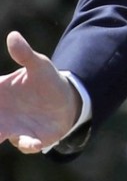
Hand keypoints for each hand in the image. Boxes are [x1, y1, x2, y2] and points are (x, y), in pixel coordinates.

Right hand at [0, 31, 79, 152]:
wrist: (67, 100)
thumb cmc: (46, 81)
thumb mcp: (39, 65)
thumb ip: (25, 54)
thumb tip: (13, 35)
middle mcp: (0, 114)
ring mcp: (13, 127)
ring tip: (1, 134)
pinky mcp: (30, 138)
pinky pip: (24, 144)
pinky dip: (27, 145)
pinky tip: (34, 143)